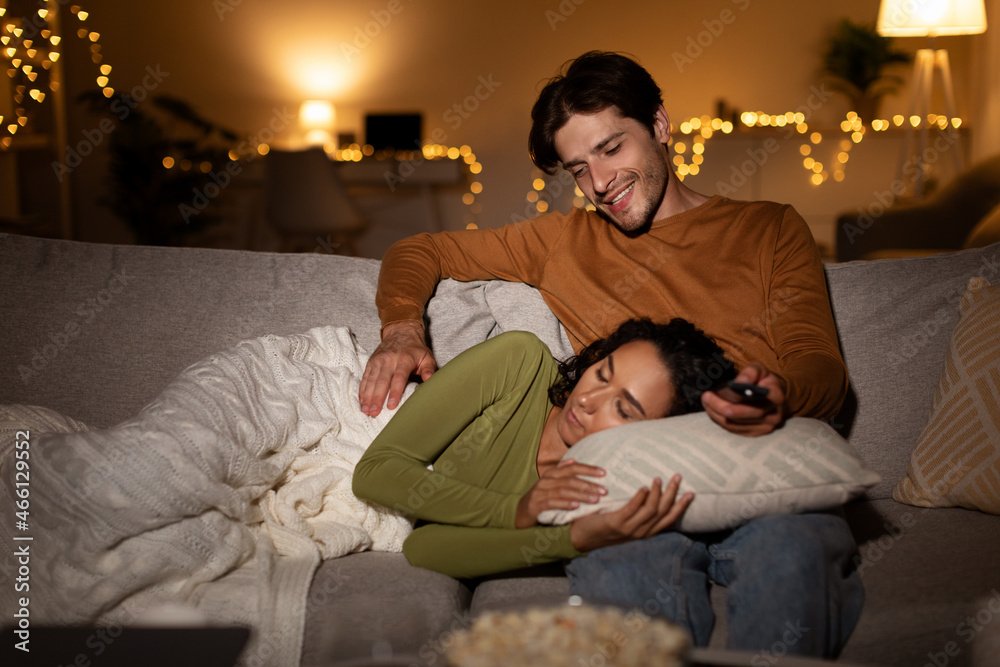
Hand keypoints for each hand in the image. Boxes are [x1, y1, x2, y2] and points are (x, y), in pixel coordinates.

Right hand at [359, 321, 436, 416]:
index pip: (398, 378)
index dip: (394, 392)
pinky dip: (363, 390)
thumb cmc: (416, 349)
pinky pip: (365, 377)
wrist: (401, 331)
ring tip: (366, 410)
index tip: (391, 405)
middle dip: (377, 398)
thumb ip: (429, 370)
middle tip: (374, 413)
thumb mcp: (427, 357)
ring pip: (371, 380)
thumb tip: (430, 381)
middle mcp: (389, 360)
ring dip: (368, 396)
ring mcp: (378, 360)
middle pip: (382, 381)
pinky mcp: (371, 362)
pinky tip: (362, 401)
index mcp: (404, 359)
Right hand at [515, 459, 605, 528]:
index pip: (572, 468)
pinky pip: (552, 503)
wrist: (520, 512)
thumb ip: (561, 472)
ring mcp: (540, 492)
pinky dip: (565, 504)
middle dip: (588, 484)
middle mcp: (546, 481)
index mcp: (552, 474)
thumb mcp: (550, 484)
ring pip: (563, 491)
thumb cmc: (541, 498)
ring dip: (580, 495)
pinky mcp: (536, 505)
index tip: (603, 473)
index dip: (588, 469)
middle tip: (604, 491)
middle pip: (570, 479)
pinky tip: (576, 507)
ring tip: (594, 500)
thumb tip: (572, 460)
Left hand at [569, 474, 692, 552]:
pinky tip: (643, 487)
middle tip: (677, 477)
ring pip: (650, 510)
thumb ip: (638, 513)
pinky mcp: (616, 523)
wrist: (582, 538)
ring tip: (658, 479)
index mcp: (646, 532)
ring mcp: (629, 529)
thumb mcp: (627, 523)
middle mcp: (641, 532)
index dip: (681, 506)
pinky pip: (632, 509)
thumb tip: (650, 493)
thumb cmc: (604, 526)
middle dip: (672, 494)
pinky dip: (640, 497)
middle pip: (663, 512)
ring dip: (656, 493)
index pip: (669, 519)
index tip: (691, 493)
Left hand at [701, 363, 786, 436]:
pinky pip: (732, 430)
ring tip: (706, 401)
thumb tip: (740, 382)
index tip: (717, 393)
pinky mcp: (755, 433)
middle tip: (705, 397)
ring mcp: (765, 427)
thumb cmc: (764, 380)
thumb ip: (750, 372)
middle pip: (741, 417)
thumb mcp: (760, 369)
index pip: (755, 403)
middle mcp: (773, 416)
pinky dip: (719, 420)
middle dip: (719, 407)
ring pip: (734, 425)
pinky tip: (712, 410)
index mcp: (776, 398)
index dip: (735, 402)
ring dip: (716, 414)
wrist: (772, 394)